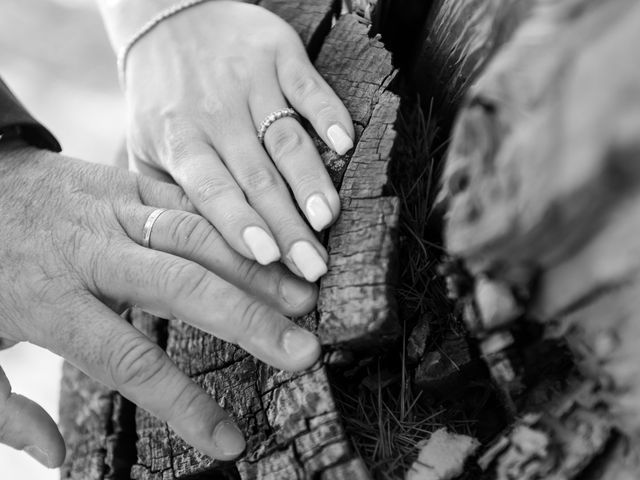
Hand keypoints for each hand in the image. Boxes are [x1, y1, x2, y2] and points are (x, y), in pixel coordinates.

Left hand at [0, 141, 320, 466]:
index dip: (182, 404)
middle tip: (302, 350)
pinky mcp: (130, 179)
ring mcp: (115, 209)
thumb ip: (1, 407)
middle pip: (180, 286)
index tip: (229, 438)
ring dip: (254, 266)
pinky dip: (234, 224)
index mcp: (50, 299)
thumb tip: (53, 454)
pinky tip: (273, 245)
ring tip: (303, 295)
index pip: (128, 359)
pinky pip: (191, 201)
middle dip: (247, 320)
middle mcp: (92, 252)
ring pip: (196, 235)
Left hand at [122, 1, 354, 281]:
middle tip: (315, 266)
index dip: (239, 224)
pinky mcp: (278, 55)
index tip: (267, 259)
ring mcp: (250, 83)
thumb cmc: (161, 99)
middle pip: (257, 178)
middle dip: (288, 226)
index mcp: (180, 142)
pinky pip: (307, 86)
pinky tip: (346, 144)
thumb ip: (167, 194)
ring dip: (310, 179)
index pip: (212, 191)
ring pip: (285, 139)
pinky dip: (328, 112)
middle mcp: (216, 115)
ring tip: (329, 217)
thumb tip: (193, 252)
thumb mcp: (145, 146)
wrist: (168, 16)